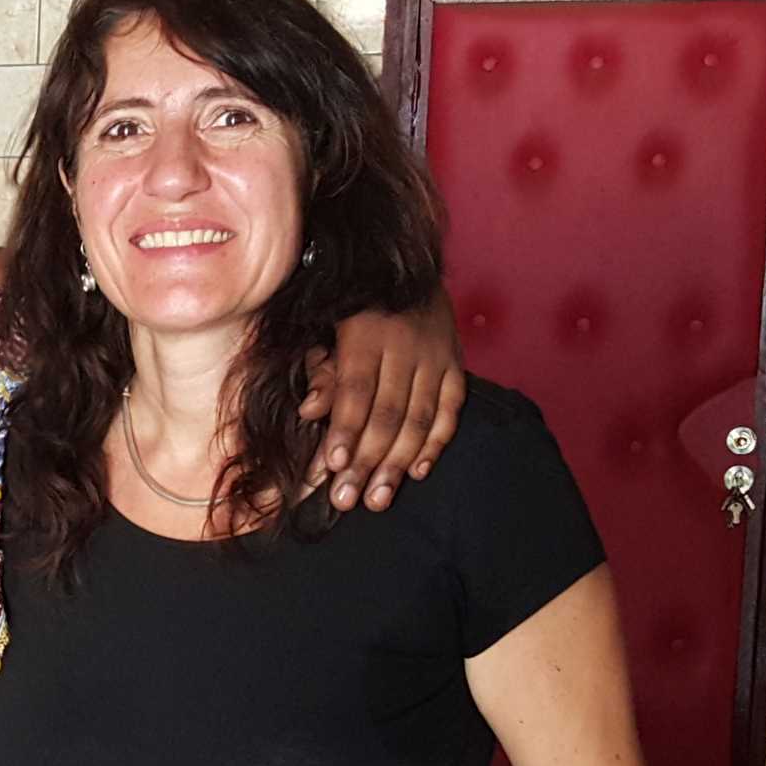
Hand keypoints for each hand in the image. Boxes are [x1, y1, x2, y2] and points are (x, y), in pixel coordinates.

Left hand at [300, 290, 466, 509]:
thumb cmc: (355, 304)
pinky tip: (417, 472)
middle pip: (387, 413)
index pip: (357, 389)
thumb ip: (321, 370)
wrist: (407, 266)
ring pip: (419, 418)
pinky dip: (436, 444)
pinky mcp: (456, 363)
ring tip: (378, 499)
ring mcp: (435, 355)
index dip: (346, 429)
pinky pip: (450, 410)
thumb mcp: (328, 324)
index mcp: (366, 333)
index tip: (333, 466)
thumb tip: (310, 411)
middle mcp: (405, 345)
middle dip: (367, 461)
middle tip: (347, 499)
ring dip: (398, 463)